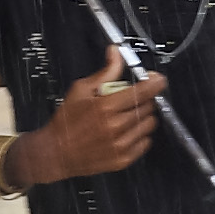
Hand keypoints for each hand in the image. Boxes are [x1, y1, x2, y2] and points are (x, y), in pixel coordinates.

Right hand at [14, 61, 164, 182]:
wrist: (56, 153)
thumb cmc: (66, 122)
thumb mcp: (81, 90)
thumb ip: (105, 72)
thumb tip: (116, 54)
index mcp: (106, 107)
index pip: (143, 91)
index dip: (155, 82)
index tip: (158, 79)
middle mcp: (116, 126)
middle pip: (148, 106)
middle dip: (144, 98)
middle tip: (130, 98)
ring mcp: (121, 145)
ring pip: (149, 124)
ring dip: (143, 116)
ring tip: (126, 115)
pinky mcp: (123, 159)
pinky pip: (145, 142)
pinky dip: (140, 135)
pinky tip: (125, 131)